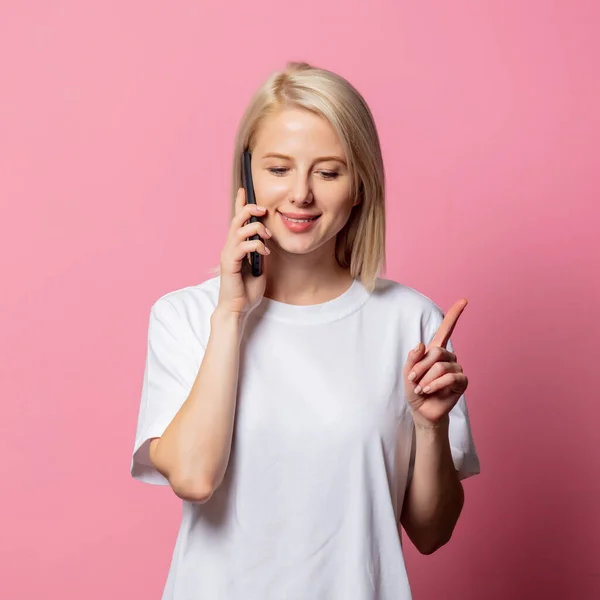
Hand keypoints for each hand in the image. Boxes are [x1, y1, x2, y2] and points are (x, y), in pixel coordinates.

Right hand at [217, 188, 270, 315]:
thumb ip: (260, 252)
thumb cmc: (247, 290)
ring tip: (267, 235)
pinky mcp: (229, 263)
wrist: (238, 309)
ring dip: (255, 228)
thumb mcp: (259, 266)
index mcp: (236, 246)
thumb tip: (266, 240)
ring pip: (238, 229)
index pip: (237, 220)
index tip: (245, 189)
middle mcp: (230, 247)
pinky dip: (256, 245)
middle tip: (263, 208)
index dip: (240, 204)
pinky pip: (242, 246)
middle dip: (249, 208)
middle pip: (236, 219)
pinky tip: (265, 253)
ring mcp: (228, 254)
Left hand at [404, 299, 468, 428]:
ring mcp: (456, 369)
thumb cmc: (415, 390)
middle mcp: (448, 357)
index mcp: (434, 351)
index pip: (446, 329)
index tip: (464, 300)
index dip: (454, 314)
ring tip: (421, 388)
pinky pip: (450, 378)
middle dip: (420, 367)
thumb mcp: (407, 373)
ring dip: (427, 379)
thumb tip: (421, 345)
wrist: (422, 411)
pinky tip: (429, 391)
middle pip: (436, 352)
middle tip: (413, 380)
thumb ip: (412, 358)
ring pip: (441, 366)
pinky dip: (436, 385)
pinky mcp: (462, 382)